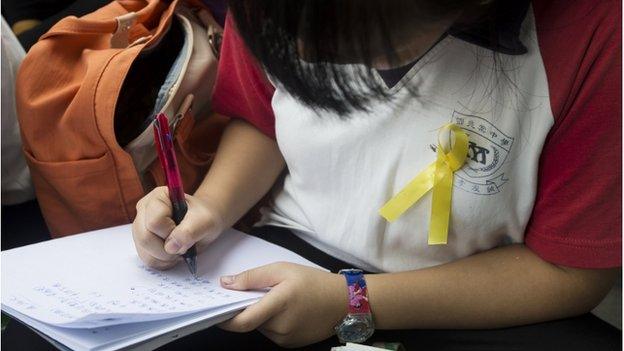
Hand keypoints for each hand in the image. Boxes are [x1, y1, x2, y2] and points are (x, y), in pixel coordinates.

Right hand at [132, 186, 224, 269]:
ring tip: (180, 248)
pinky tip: (173, 254)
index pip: (155, 222)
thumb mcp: (205, 221)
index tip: (185, 231)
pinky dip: (163, 262)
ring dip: (166, 257)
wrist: (203, 223)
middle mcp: (144, 210)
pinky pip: (147, 259)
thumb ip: (189, 231)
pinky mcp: (141, 243)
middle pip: (144, 238)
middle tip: (183, 245)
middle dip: (167, 249)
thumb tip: (170, 247)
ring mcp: (140, 227)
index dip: (170, 232)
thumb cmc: (203, 217)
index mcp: (158, 197)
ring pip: (144, 252)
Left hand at [219, 262, 347, 347]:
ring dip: (260, 315)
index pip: (242, 321)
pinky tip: (285, 309)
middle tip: (253, 292)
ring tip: (275, 298)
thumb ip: (252, 277)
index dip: (225, 318)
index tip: (216, 310)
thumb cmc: (314, 282)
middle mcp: (280, 327)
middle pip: (251, 322)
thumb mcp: (283, 269)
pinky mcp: (291, 344)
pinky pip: (272, 333)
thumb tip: (226, 284)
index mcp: (278, 305)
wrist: (345, 302)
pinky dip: (271, 321)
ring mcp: (286, 339)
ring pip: (261, 327)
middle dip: (246, 309)